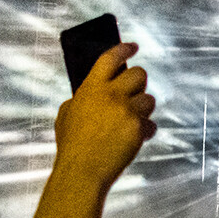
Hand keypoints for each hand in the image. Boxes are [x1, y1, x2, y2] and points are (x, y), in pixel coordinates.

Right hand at [52, 42, 156, 188]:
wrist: (82, 171)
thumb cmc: (72, 144)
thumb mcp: (68, 114)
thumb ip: (83, 98)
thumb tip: (99, 87)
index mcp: (90, 88)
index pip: (109, 59)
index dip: (122, 49)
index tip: (132, 46)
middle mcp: (110, 95)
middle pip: (139, 74)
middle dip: (139, 82)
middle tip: (134, 90)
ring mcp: (126, 111)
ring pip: (149, 99)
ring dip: (143, 109)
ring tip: (129, 121)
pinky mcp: (139, 128)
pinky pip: (151, 124)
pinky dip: (145, 132)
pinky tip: (133, 139)